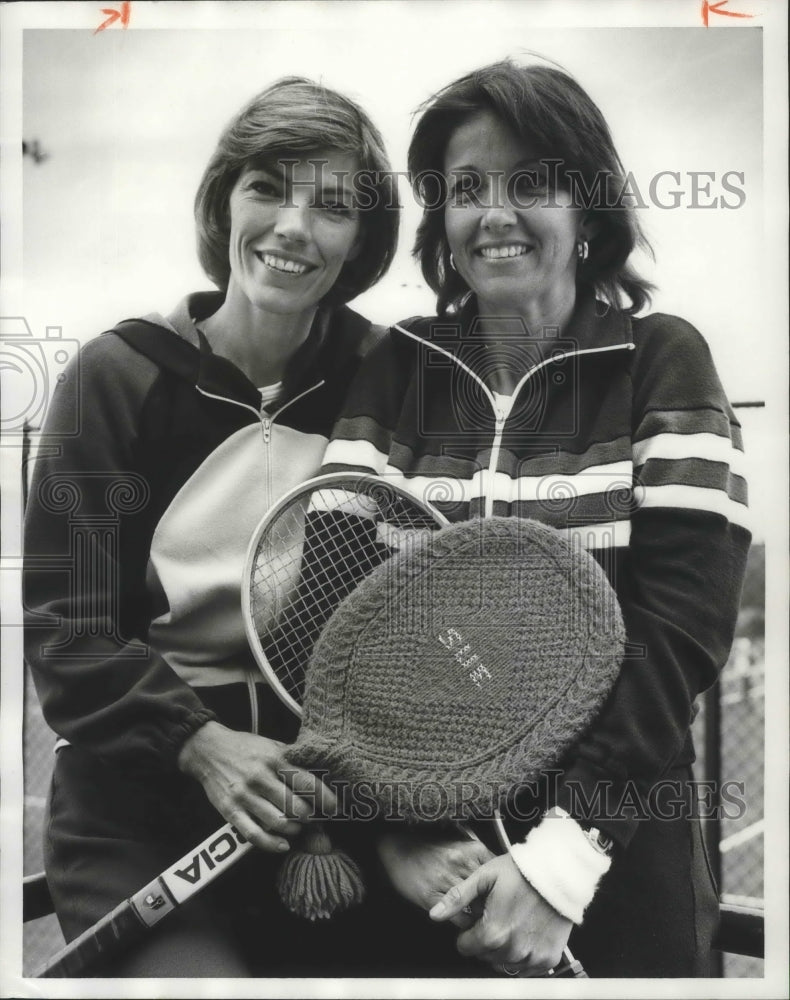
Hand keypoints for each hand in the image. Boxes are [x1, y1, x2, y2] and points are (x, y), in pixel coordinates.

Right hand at [177, 721, 337, 852]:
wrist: (207, 749)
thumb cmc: (245, 748)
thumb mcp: (271, 745)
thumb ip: (292, 760)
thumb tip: (320, 775)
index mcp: (275, 759)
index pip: (307, 782)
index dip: (325, 798)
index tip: (334, 807)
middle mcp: (261, 777)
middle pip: (296, 807)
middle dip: (311, 817)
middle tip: (314, 817)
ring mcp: (244, 795)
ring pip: (278, 822)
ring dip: (294, 829)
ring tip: (298, 826)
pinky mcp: (230, 811)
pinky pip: (254, 834)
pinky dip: (272, 844)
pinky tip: (283, 844)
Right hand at [377, 828, 493, 927]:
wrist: (396, 847)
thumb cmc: (428, 843)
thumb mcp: (455, 836)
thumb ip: (476, 847)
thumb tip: (497, 861)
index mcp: (471, 848)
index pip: (498, 873)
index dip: (501, 886)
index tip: (502, 895)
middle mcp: (461, 863)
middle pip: (490, 892)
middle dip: (494, 904)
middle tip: (497, 913)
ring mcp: (446, 881)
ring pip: (476, 908)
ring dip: (480, 917)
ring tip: (484, 922)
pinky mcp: (431, 897)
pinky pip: (458, 919)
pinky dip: (464, 924)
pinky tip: (464, 922)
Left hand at [429, 853, 572, 974]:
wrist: (558, 873)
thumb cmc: (522, 871)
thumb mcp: (484, 877)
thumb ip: (457, 898)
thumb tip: (435, 914)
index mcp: (493, 932)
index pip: (466, 947)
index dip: (467, 932)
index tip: (477, 919)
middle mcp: (512, 950)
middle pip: (484, 956)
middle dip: (485, 939)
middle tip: (496, 916)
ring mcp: (532, 957)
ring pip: (504, 964)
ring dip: (503, 949)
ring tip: (511, 922)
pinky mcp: (547, 958)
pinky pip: (526, 969)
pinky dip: (523, 956)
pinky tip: (524, 934)